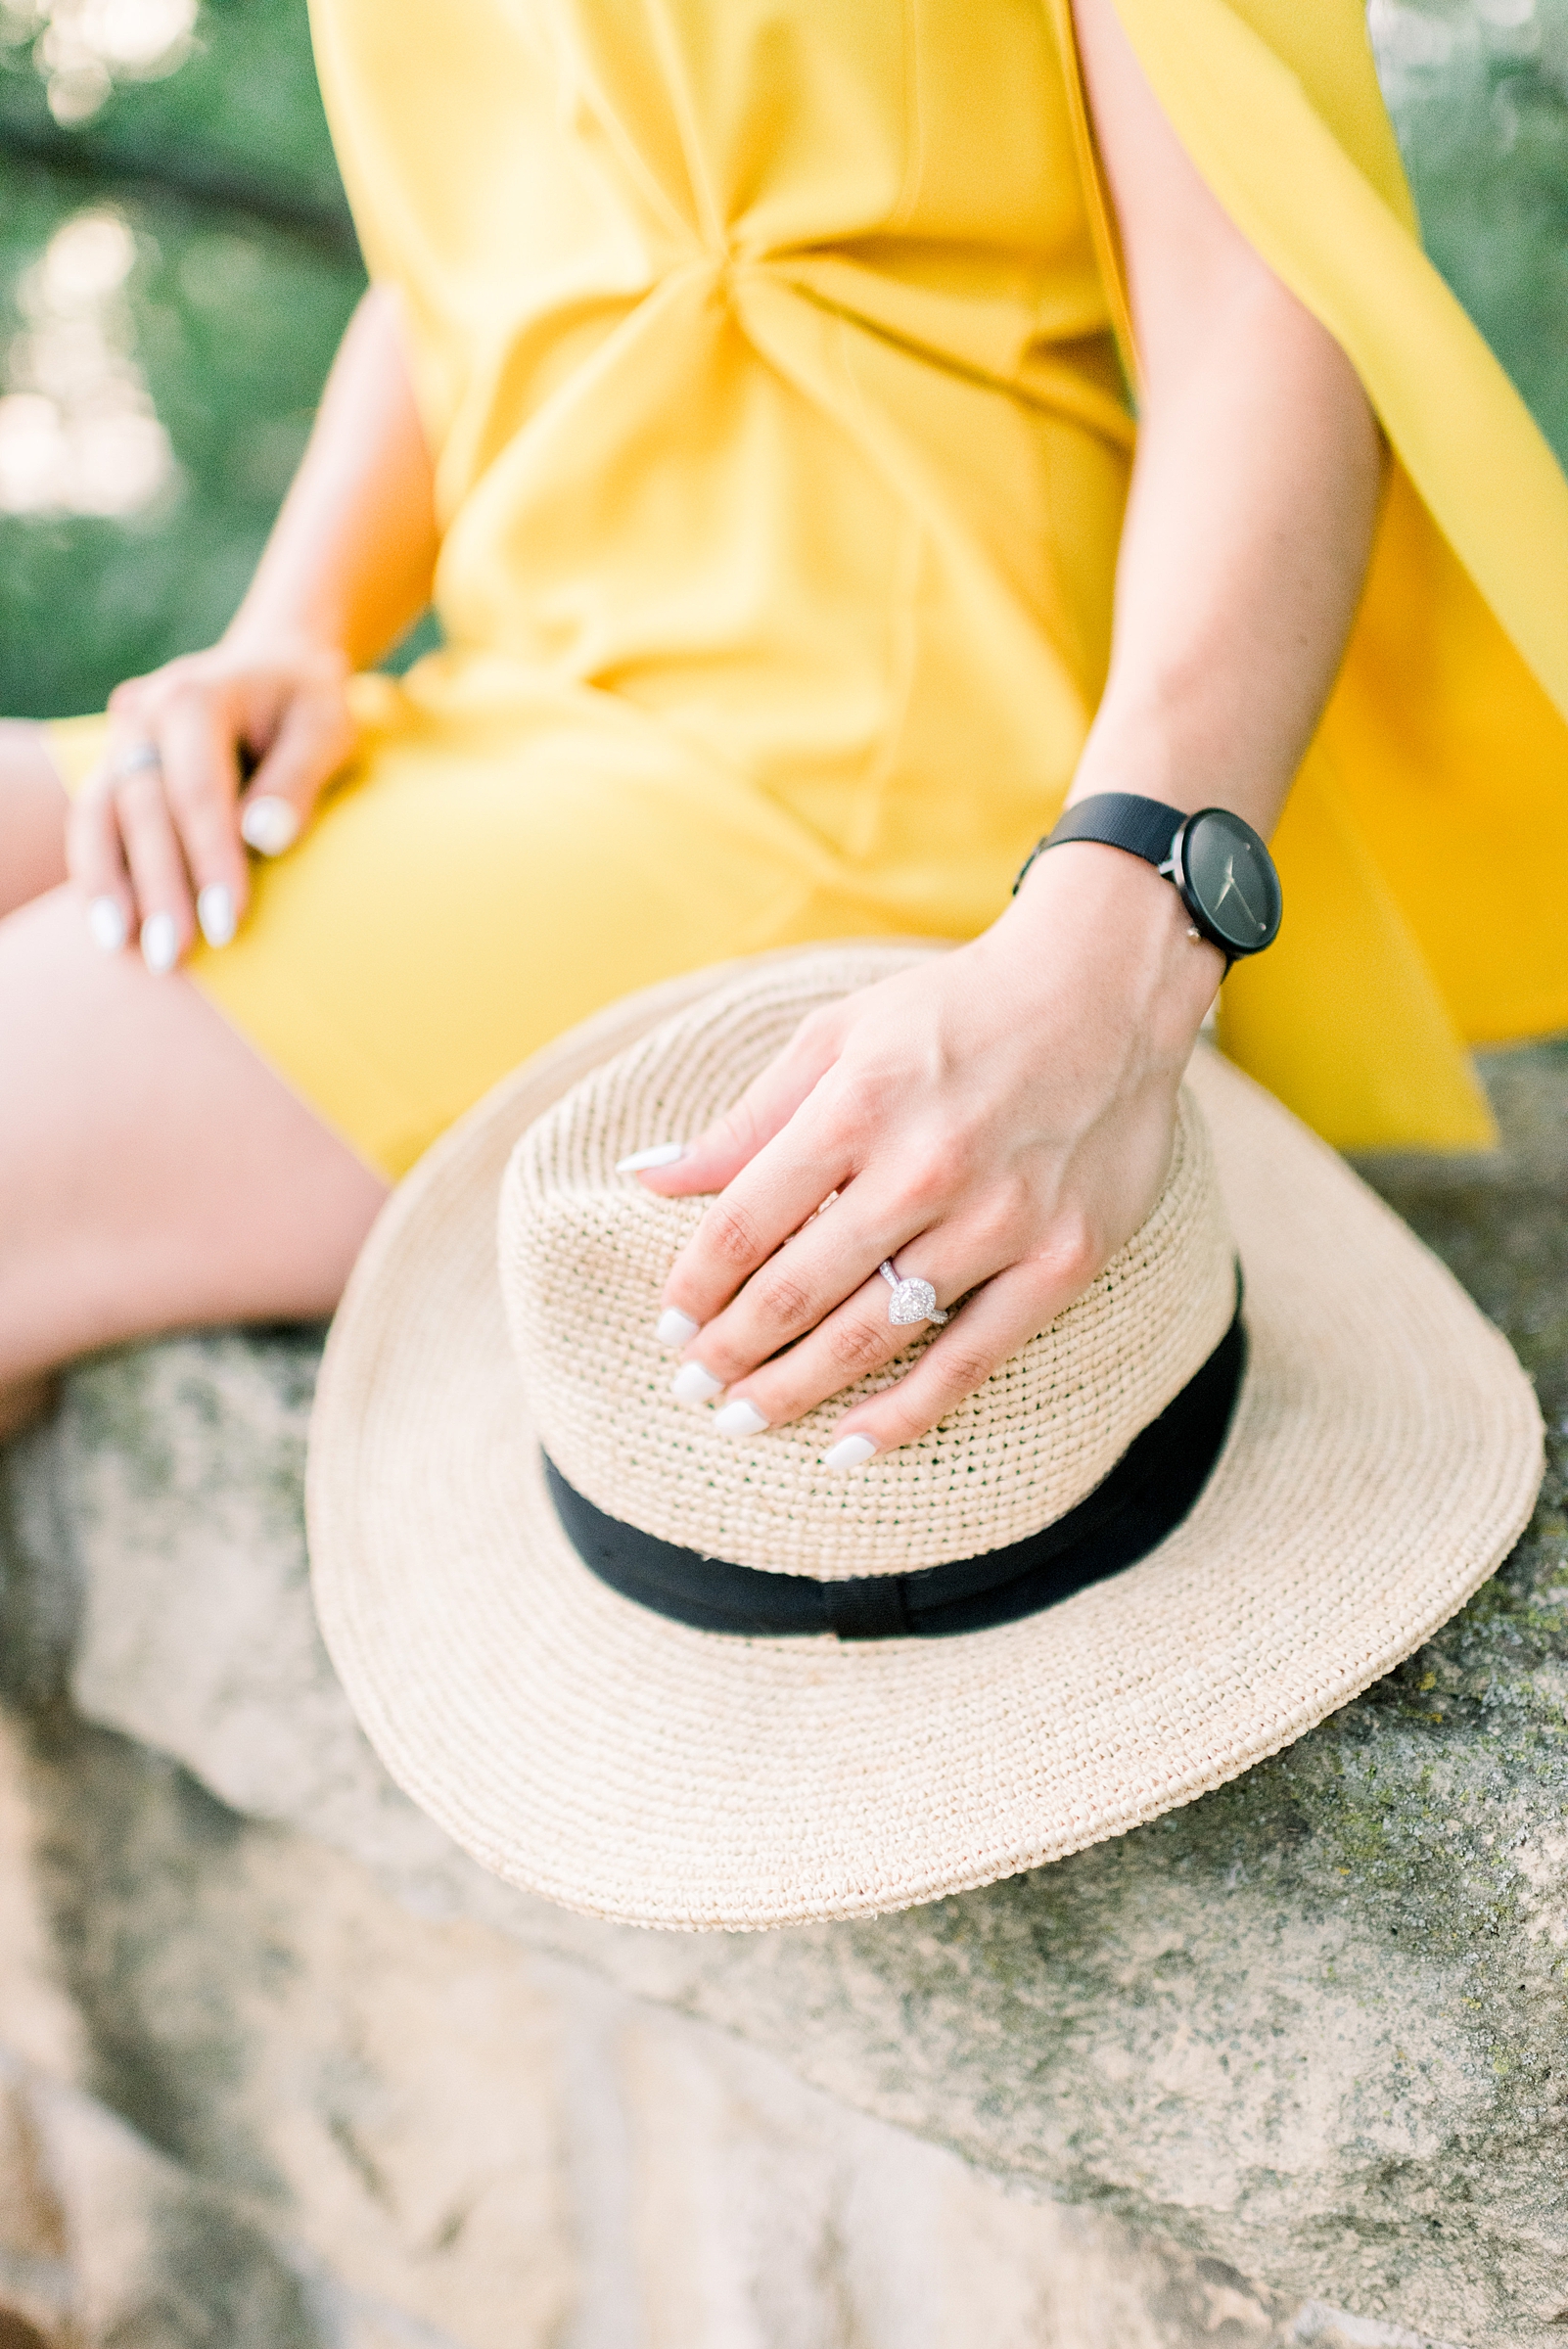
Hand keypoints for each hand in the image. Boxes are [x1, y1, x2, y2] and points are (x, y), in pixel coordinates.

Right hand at [68, 639, 354, 971]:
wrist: (276, 668)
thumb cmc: (310, 706)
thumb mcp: (328, 729)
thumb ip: (298, 778)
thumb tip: (262, 838)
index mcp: (197, 696)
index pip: (197, 788)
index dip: (210, 859)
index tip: (227, 923)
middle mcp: (146, 714)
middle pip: (142, 806)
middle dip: (159, 884)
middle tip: (175, 954)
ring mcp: (122, 740)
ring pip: (99, 813)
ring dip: (110, 884)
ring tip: (126, 947)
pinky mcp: (116, 768)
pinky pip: (94, 822)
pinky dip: (98, 872)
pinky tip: (113, 926)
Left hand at [638, 845, 1222, 1459]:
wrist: (1107, 992)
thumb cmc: (955, 1015)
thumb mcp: (837, 1037)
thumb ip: (747, 1121)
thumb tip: (646, 1179)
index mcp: (855, 1105)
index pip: (744, 1224)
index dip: (694, 1287)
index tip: (669, 1325)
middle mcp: (922, 1167)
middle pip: (796, 1291)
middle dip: (729, 1351)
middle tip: (692, 1387)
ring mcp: (998, 1220)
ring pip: (872, 1334)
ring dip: (794, 1390)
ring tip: (742, 1419)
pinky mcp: (1060, 1261)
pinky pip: (970, 1359)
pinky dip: (904, 1413)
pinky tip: (849, 1446)